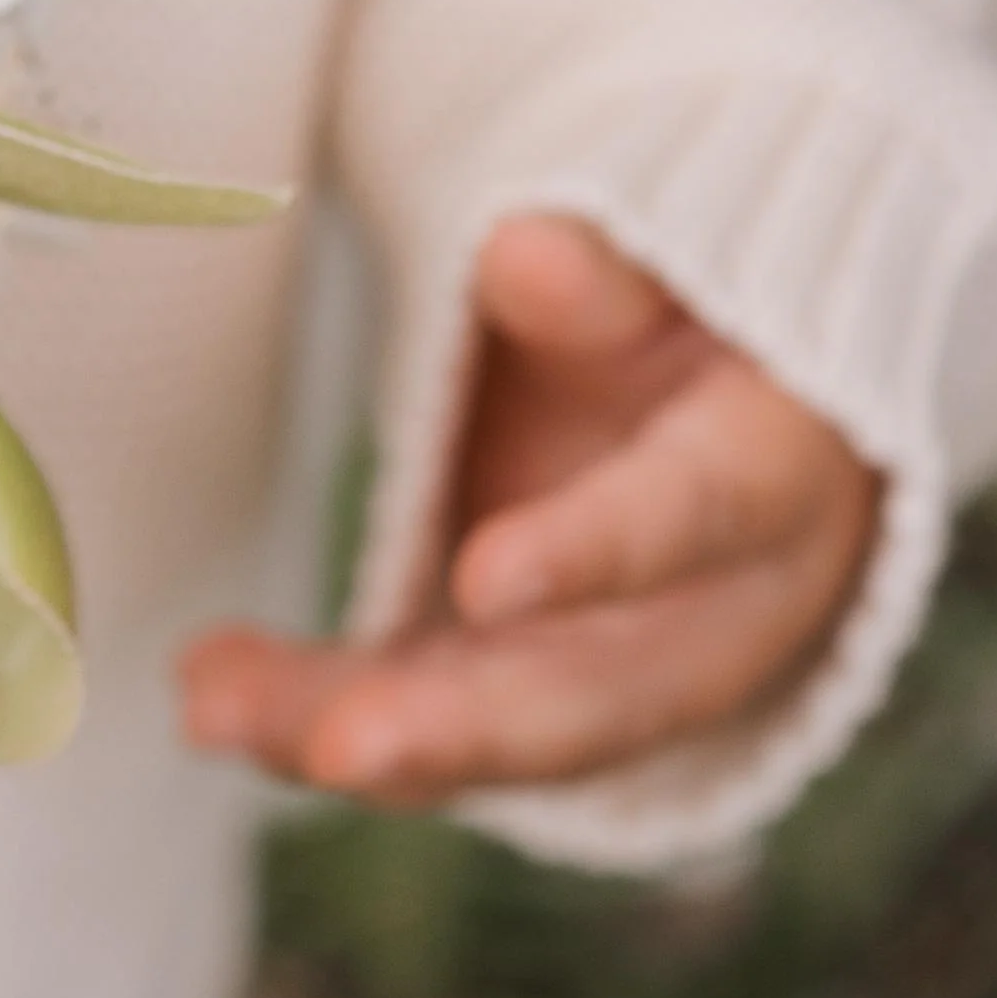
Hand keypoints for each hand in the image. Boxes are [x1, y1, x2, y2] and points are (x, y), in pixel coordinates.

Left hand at [179, 211, 878, 805]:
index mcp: (780, 473)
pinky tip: (217, 698)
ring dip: (362, 732)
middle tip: (339, 745)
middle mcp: (729, 610)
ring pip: (505, 734)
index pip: (700, 517)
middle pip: (606, 693)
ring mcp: (633, 677)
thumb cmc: (698, 314)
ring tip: (219, 707)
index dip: (596, 554)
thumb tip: (525, 252)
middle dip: (467, 728)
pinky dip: (322, 717)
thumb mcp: (673, 270)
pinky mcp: (541, 702)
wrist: (741, 390)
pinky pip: (440, 729)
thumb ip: (604, 275)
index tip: (483, 582)